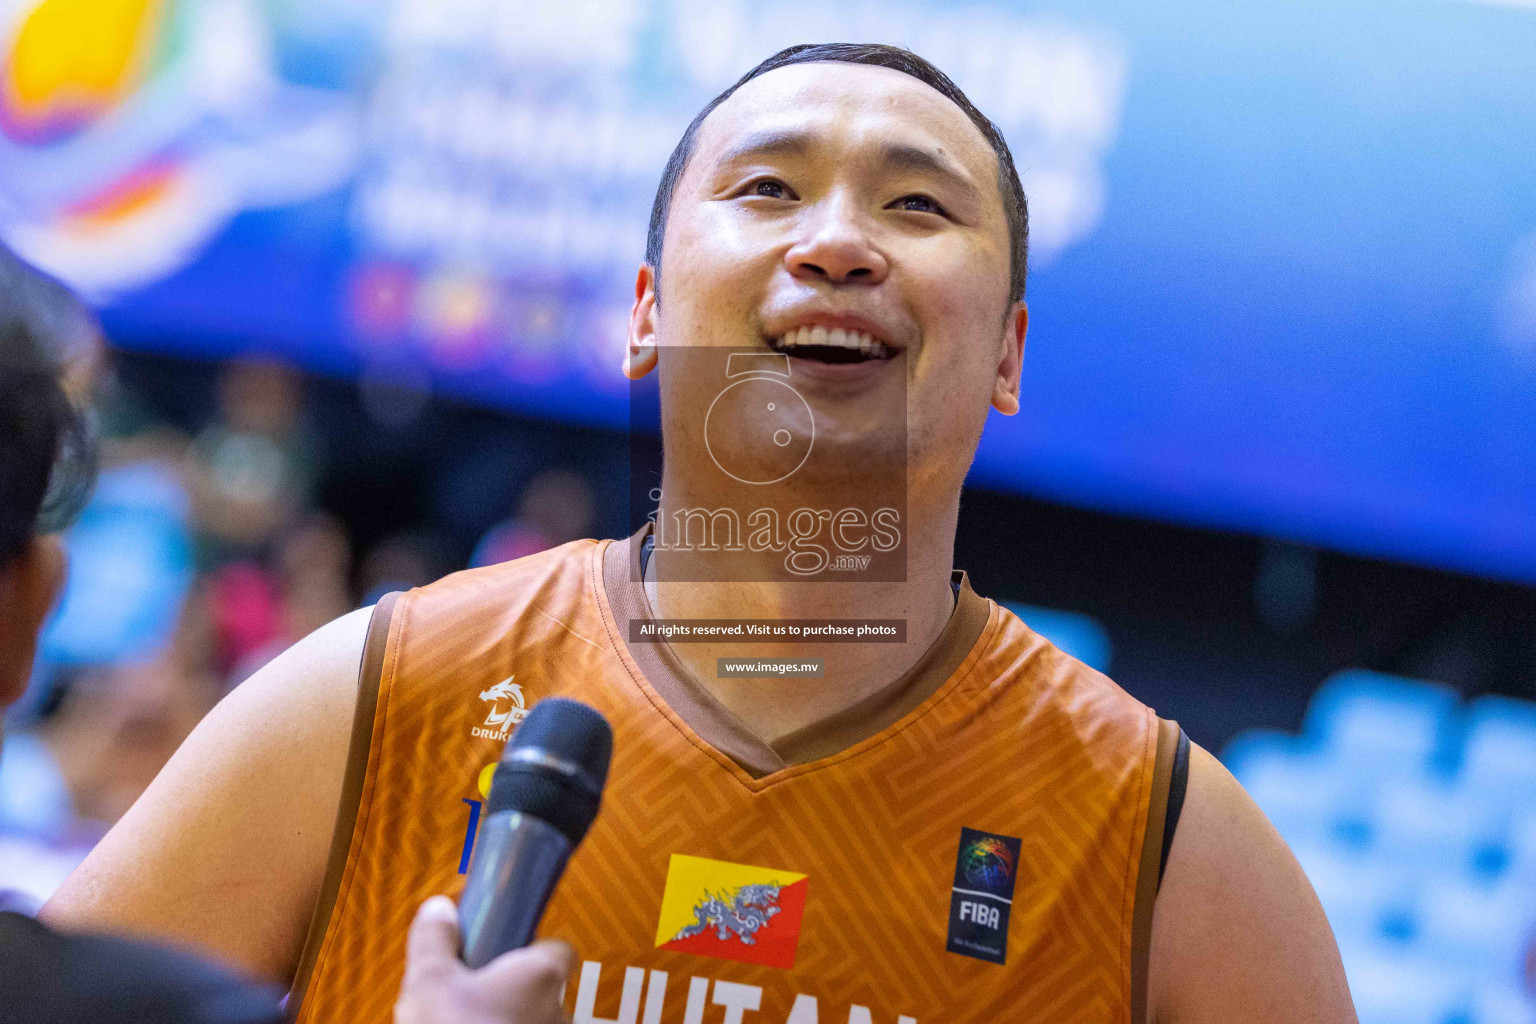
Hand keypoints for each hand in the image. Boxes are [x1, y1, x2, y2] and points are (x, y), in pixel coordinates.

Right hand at [395, 896, 573, 1023]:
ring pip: (533, 1023)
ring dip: (508, 1023)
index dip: (528, 947)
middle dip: (510, 993)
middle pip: (541, 990)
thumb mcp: (429, 982)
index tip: (500, 950)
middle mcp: (559, 1011)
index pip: (558, 948)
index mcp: (542, 975)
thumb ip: (435, 940)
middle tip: (469, 999)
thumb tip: (439, 911)